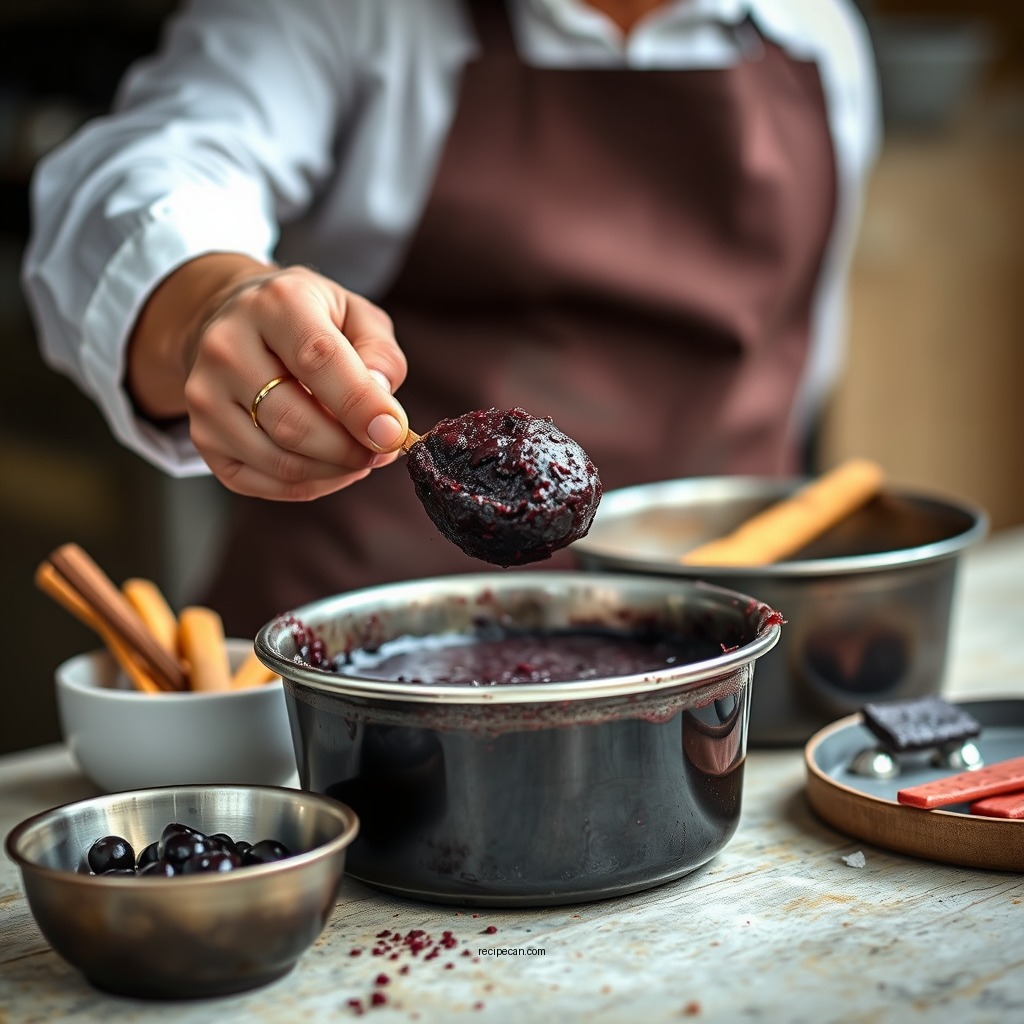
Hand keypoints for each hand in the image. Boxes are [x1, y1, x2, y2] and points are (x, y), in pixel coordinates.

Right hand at [127, 256, 408, 499]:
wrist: (237, 322)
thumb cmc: (311, 322)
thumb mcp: (356, 315)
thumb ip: (381, 356)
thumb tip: (382, 415)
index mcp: (274, 304)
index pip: (318, 359)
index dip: (360, 405)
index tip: (393, 433)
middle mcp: (226, 347)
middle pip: (293, 423)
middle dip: (349, 450)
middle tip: (383, 452)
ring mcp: (205, 396)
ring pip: (279, 461)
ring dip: (334, 471)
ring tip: (360, 456)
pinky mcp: (201, 437)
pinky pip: (263, 483)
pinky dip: (309, 485)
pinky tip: (331, 467)